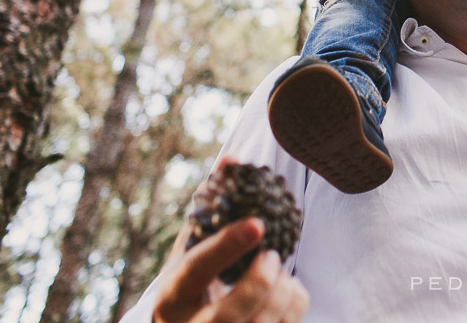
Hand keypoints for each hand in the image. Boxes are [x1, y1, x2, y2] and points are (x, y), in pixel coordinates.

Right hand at [152, 217, 307, 322]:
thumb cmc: (195, 282)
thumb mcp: (193, 249)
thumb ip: (211, 208)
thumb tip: (232, 158)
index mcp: (172, 297)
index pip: (196, 271)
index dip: (226, 246)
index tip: (256, 224)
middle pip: (226, 317)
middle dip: (258, 284)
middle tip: (274, 257)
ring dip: (281, 295)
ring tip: (282, 272)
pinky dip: (294, 306)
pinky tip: (288, 289)